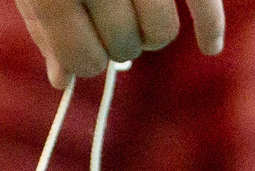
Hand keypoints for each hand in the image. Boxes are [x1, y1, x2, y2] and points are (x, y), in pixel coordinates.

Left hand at [13, 0, 225, 84]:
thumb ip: (44, 26)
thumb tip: (62, 79)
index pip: (82, 59)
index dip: (84, 64)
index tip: (85, 53)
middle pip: (122, 47)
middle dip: (117, 44)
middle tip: (111, 23)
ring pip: (161, 32)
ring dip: (151, 34)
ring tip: (139, 15)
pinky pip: (204, 0)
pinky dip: (210, 27)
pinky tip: (209, 46)